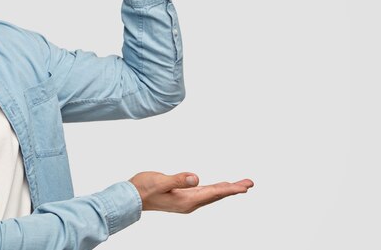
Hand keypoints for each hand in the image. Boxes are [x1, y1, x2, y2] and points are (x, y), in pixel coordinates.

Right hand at [129, 171, 252, 212]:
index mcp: (186, 200)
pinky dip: (214, 189)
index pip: (213, 193)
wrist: (131, 197)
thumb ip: (178, 180)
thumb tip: (196, 178)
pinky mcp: (181, 196)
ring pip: (211, 194)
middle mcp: (189, 203)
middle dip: (233, 189)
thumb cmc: (144, 189)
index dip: (230, 189)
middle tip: (249, 183)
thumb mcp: (161, 182)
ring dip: (226, 189)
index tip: (245, 187)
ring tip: (240, 185)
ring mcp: (185, 200)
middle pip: (216, 194)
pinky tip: (218, 187)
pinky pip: (203, 193)